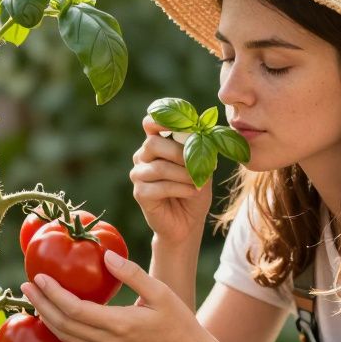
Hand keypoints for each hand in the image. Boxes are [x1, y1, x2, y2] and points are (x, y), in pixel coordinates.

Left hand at [19, 249, 205, 341]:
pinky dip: (59, 328)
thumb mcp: (160, 291)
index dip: (53, 294)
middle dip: (41, 305)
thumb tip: (106, 254)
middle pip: (63, 326)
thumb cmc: (178, 320)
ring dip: (46, 317)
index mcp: (120, 325)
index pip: (75, 310)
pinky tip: (52, 314)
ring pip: (66, 337)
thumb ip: (131, 273)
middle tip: (25, 286)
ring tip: (33, 298)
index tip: (38, 277)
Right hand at [133, 115, 212, 246]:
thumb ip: (199, 149)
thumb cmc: (194, 191)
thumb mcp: (202, 166)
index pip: (150, 123)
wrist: (188, 222)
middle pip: (153, 143)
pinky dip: (180, 189)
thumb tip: (201, 136)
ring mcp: (138, 175)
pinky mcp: (140, 194)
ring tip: (197, 183)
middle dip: (179, 153)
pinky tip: (191, 192)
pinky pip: (159, 187)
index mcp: (157, 144)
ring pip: (159, 167)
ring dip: (184, 175)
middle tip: (197, 165)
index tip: (178, 122)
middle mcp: (143, 156)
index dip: (160, 119)